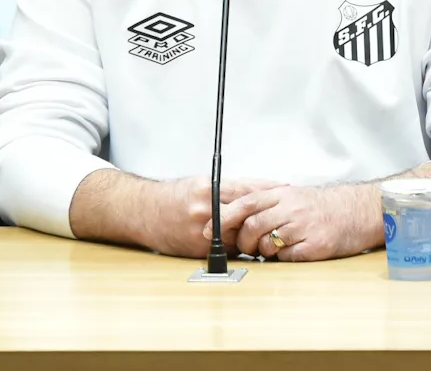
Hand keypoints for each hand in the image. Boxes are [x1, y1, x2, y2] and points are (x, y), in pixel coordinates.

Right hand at [148, 174, 285, 257]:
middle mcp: (204, 210)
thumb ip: (230, 187)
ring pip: (238, 233)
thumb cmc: (175, 196)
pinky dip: (237, 244)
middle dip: (264, 214)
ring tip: (268, 227)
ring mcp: (200, 231)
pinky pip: (226, 248)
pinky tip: (247, 241)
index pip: (245, 190)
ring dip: (252, 232)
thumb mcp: (201, 182)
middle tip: (282, 213)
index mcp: (206, 189)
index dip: (268, 190)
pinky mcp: (197, 249)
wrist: (144, 213)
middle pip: (245, 213)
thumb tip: (261, 189)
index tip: (286, 189)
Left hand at [229, 183, 378, 261]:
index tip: (210, 231)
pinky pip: (286, 257)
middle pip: (252, 227)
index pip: (246, 203)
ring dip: (264, 250)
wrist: (360, 211)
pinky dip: (284, 258)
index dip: (224, 218)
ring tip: (274, 247)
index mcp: (284, 194)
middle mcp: (293, 208)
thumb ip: (267, 203)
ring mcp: (304, 227)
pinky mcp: (315, 246)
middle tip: (247, 246)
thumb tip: (234, 217)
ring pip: (267, 244)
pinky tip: (293, 251)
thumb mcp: (295, 196)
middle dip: (243, 241)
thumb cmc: (325, 207)